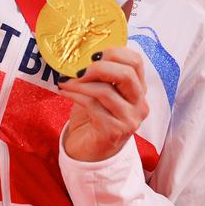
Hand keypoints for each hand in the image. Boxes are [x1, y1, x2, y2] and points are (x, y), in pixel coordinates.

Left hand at [59, 47, 149, 161]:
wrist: (89, 153)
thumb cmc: (94, 118)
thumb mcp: (101, 92)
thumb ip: (101, 76)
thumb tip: (81, 53)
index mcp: (139, 90)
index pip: (136, 62)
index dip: (115, 52)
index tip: (93, 55)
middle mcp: (140, 104)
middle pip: (126, 74)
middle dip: (99, 67)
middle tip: (79, 68)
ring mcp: (129, 119)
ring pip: (106, 91)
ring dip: (80, 83)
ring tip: (65, 81)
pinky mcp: (114, 131)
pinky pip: (92, 106)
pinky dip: (75, 95)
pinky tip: (64, 91)